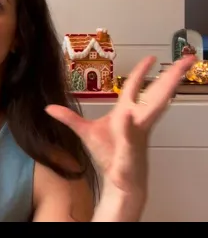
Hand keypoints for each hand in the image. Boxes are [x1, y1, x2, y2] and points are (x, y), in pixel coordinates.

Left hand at [45, 55, 196, 198]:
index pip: (135, 86)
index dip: (142, 71)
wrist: (118, 180)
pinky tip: (128, 116)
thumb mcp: (84, 132)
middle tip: (188, 59)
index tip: (151, 57)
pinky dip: (129, 127)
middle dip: (172, 75)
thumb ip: (68, 118)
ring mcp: (139, 133)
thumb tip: (49, 108)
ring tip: (178, 72)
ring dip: (167, 90)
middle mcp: (138, 119)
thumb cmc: (108, 155)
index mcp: (127, 112)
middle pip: (158, 92)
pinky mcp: (131, 149)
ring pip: (157, 108)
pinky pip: (131, 135)